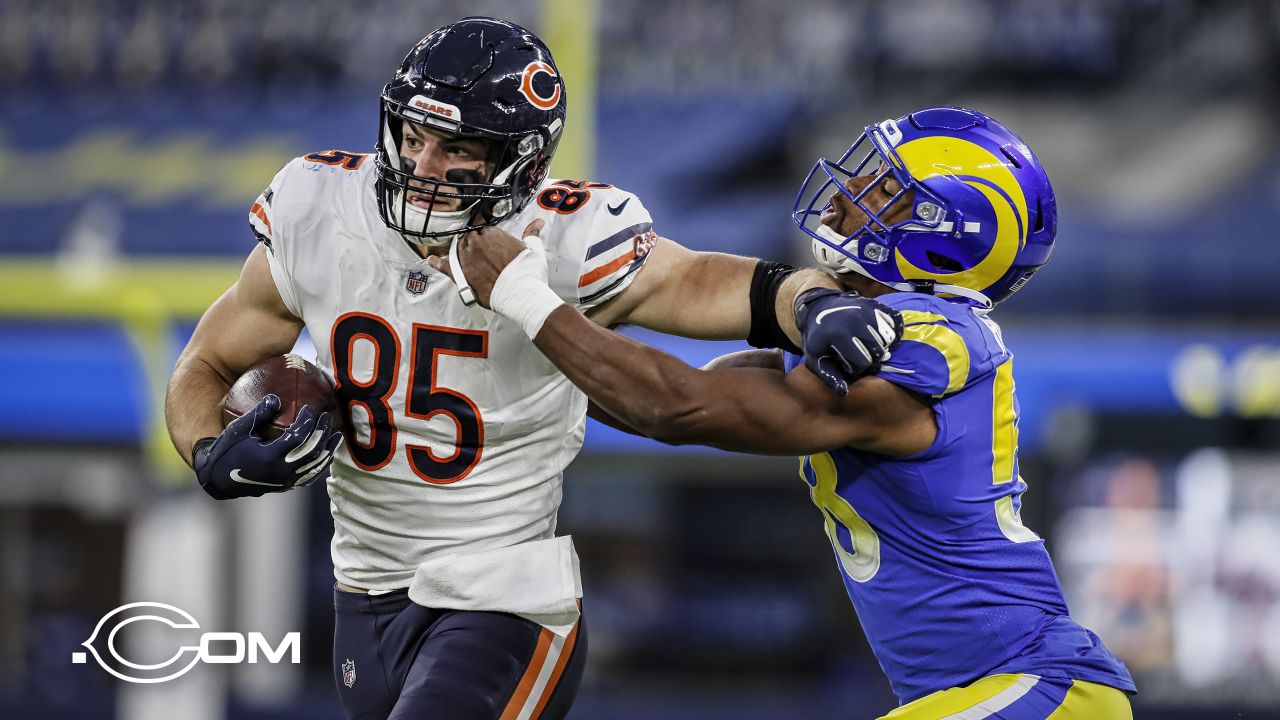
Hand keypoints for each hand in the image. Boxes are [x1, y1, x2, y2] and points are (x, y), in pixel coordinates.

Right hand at [193, 395, 342, 499]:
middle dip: (323, 432)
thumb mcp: (239, 429)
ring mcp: (286, 481)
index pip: (298, 437)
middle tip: (328, 416)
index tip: (310, 408)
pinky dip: (321, 463)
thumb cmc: (227, 450)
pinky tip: (326, 452)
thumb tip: (276, 397)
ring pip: (315, 466)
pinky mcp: (286, 485)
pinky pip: (310, 475)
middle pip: (312, 451)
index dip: (307, 422)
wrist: (219, 479)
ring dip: (328, 449)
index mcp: (269, 457)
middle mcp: (281, 471)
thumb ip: (259, 414)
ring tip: (337, 434)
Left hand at [428, 220, 544, 307]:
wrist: (522, 294)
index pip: (482, 226)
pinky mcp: (462, 275)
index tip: (486, 236)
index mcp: (492, 234)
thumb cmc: (527, 273)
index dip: (484, 232)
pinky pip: (446, 267)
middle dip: (473, 240)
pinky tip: (432, 260)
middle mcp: (477, 243)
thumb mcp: (533, 249)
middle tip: (479, 249)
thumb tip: (537, 224)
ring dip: (459, 249)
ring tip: (462, 253)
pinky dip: (437, 263)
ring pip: (458, 248)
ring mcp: (467, 258)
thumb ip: (532, 234)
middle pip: (469, 237)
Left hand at [794, 288, 903, 395]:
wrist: (817, 308)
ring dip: (883, 346)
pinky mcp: (875, 304)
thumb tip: (844, 392)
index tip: (848, 365)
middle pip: (878, 351)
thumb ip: (829, 376)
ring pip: (889, 338)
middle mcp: (855, 320)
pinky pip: (896, 321)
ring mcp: (866, 310)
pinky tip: (885, 337)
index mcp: (838, 335)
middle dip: (871, 358)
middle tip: (861, 356)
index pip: (863, 363)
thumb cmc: (817, 338)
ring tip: (870, 347)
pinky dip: (895, 331)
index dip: (857, 369)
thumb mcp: (814, 358)